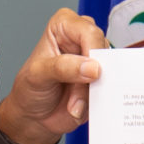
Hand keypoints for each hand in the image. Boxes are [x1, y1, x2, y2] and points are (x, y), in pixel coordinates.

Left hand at [0, 8, 108, 143]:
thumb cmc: (30, 89)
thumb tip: (92, 68)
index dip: (92, 53)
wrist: (34, 117)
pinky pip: (113, 86)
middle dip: (92, 77)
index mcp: (64, 26)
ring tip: (74, 105)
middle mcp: (82, 38)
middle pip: (103, 50)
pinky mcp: (102, 79)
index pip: (89, 32)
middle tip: (77, 96)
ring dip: (94, 91)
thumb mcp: (38, 75)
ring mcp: (94, 59)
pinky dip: (101, 99)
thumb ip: (62, 68)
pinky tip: (84, 106)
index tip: (88, 74)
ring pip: (110, 70)